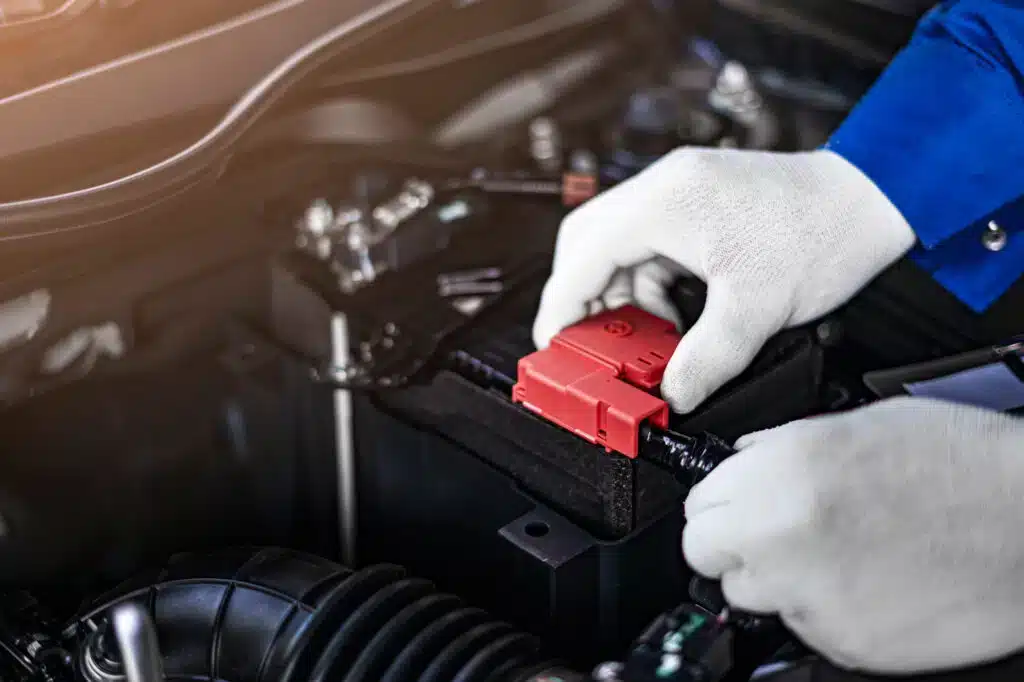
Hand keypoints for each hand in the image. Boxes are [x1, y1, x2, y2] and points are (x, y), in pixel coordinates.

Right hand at [532, 147, 914, 412]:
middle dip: (585, 302)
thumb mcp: (756, 311)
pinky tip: (671, 320)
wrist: (873, 200)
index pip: (582, 255)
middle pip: (588, 245)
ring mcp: (679, 192)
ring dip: (621, 299)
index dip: (561, 307)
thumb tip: (672, 396)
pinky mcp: (696, 203)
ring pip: (616, 248)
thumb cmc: (822, 235)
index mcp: (665, 202)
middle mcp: (663, 188)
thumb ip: (704, 360)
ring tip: (644, 343)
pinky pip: (648, 247)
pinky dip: (648, 288)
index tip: (554, 347)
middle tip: (593, 348)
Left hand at [683, 398, 1023, 673]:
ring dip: (773, 577)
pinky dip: (821, 607)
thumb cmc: (962, 463)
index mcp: (781, 472)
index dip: (721, 502)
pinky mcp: (842, 640)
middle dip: (730, 542)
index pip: (697, 503)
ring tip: (832, 553)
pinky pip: (801, 625)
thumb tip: (742, 462)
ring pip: (748, 594)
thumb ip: (781, 447)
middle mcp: (783, 534)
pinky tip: (865, 579)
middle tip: (772, 533)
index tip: (738, 506)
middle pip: (704, 553)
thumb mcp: (857, 424)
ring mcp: (810, 595)